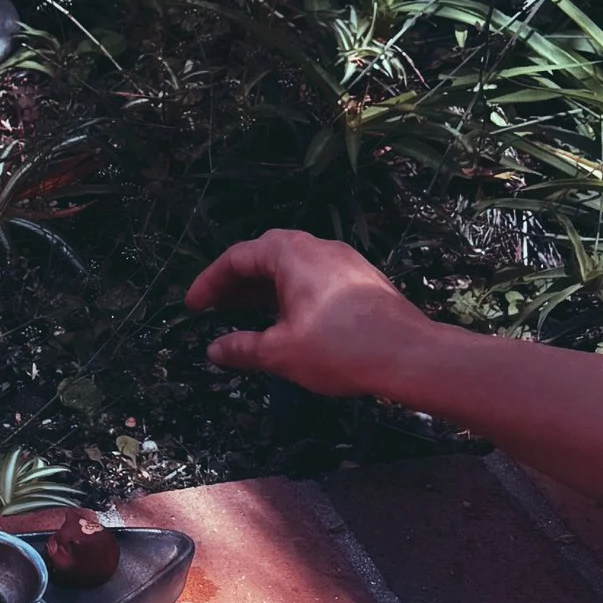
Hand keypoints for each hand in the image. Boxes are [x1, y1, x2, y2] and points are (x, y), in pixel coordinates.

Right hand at [185, 229, 428, 400]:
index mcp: (292, 254)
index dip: (210, 282)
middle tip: (215, 308)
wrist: (410, 355)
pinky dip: (290, 294)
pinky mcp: (361, 279)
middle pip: (265, 256)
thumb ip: (243, 348)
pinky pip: (314, 278)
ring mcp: (343, 261)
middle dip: (236, 283)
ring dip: (264, 289)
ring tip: (244, 315)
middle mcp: (317, 247)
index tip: (192, 306)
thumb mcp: (281, 352)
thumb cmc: (340, 348)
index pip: (238, 257)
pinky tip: (287, 321)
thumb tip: (214, 350)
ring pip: (292, 268)